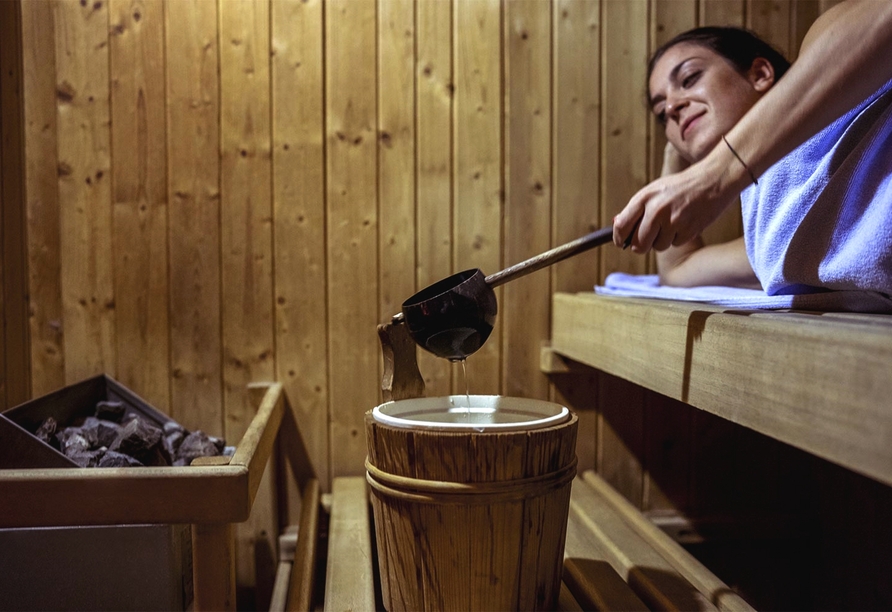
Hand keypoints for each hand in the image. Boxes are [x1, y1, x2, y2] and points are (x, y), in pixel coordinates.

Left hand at [613, 146, 744, 252]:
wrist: (713, 179)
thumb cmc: (681, 186)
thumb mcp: (655, 190)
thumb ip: (636, 209)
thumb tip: (617, 227)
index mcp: (644, 198)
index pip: (622, 226)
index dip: (619, 238)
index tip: (621, 243)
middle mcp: (656, 210)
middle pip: (639, 244)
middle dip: (641, 245)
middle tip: (647, 240)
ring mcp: (673, 221)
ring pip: (657, 247)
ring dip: (662, 240)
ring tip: (672, 223)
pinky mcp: (688, 230)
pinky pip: (675, 244)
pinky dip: (678, 238)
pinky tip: (684, 223)